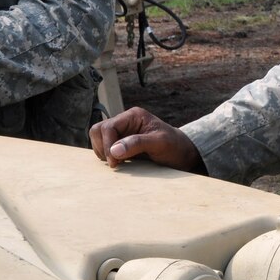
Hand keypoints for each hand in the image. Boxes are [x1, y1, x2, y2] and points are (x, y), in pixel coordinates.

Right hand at [90, 106, 205, 172]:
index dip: (107, 145)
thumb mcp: (160, 143)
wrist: (182, 154)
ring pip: (98, 139)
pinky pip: (103, 148)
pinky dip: (106, 157)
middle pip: (98, 130)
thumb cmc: (174, 146)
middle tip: (115, 163)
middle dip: (102, 147)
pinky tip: (119, 163)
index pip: (108, 127)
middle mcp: (124, 122)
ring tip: (119, 163)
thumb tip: (115, 150)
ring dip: (103, 152)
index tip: (115, 162)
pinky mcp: (120, 144)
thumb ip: (137, 143)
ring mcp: (121, 133)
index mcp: (133, 116)